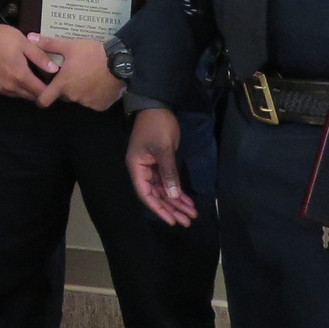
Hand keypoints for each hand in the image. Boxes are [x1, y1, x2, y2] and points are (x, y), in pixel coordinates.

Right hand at [0, 12, 58, 100]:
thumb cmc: (2, 37)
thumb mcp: (24, 43)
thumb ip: (40, 57)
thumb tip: (55, 70)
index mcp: (20, 76)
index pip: (40, 92)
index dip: (49, 90)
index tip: (53, 85)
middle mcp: (9, 87)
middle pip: (29, 96)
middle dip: (37, 91)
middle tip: (40, 81)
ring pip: (16, 95)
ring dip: (23, 90)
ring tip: (25, 78)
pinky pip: (4, 92)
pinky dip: (9, 87)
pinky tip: (8, 76)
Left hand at [32, 36, 124, 110]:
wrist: (120, 62)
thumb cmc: (92, 53)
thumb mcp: (69, 46)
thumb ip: (48, 44)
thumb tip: (29, 37)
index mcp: (63, 84)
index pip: (44, 100)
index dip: (41, 97)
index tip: (42, 92)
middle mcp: (73, 97)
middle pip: (63, 96)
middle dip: (64, 88)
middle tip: (72, 74)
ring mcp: (88, 103)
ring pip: (78, 99)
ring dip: (79, 91)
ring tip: (87, 77)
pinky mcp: (101, 106)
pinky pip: (92, 102)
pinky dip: (93, 95)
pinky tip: (98, 84)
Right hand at [126, 108, 196, 226]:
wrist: (157, 106)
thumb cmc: (157, 127)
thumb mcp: (164, 149)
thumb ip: (168, 174)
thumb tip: (172, 196)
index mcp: (137, 167)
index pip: (146, 194)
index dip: (159, 209)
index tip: (172, 220)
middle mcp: (142, 170)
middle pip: (156, 195)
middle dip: (171, 208)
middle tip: (187, 221)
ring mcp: (151, 166)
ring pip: (164, 190)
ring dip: (177, 201)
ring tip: (191, 214)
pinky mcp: (160, 162)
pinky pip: (168, 181)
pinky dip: (178, 190)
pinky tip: (188, 201)